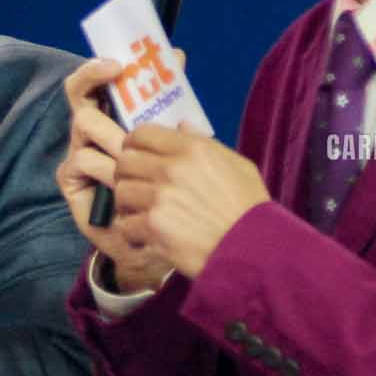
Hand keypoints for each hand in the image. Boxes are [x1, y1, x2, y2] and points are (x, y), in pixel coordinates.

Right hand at [56, 58, 175, 292]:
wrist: (155, 242)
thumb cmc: (167, 194)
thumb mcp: (177, 148)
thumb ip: (175, 108)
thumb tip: (179, 60)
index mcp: (116, 119)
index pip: (106, 83)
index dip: (109, 66)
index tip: (122, 59)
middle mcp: (94, 131)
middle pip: (79, 93)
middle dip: (93, 76)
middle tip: (115, 69)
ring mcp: (80, 152)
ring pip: (85, 122)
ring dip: (112, 132)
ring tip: (132, 149)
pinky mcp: (71, 179)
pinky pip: (81, 159)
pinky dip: (103, 167)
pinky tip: (118, 181)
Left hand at [110, 124, 270, 277]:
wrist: (255, 249)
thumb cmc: (249, 208)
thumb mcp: (236, 165)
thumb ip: (204, 143)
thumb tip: (180, 126)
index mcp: (192, 149)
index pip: (141, 134)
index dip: (134, 145)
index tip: (138, 157)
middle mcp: (171, 169)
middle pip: (124, 161)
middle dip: (128, 174)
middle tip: (138, 187)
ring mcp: (159, 198)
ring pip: (121, 191)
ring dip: (129, 204)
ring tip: (144, 212)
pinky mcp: (152, 226)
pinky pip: (124, 223)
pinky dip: (133, 231)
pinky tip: (147, 234)